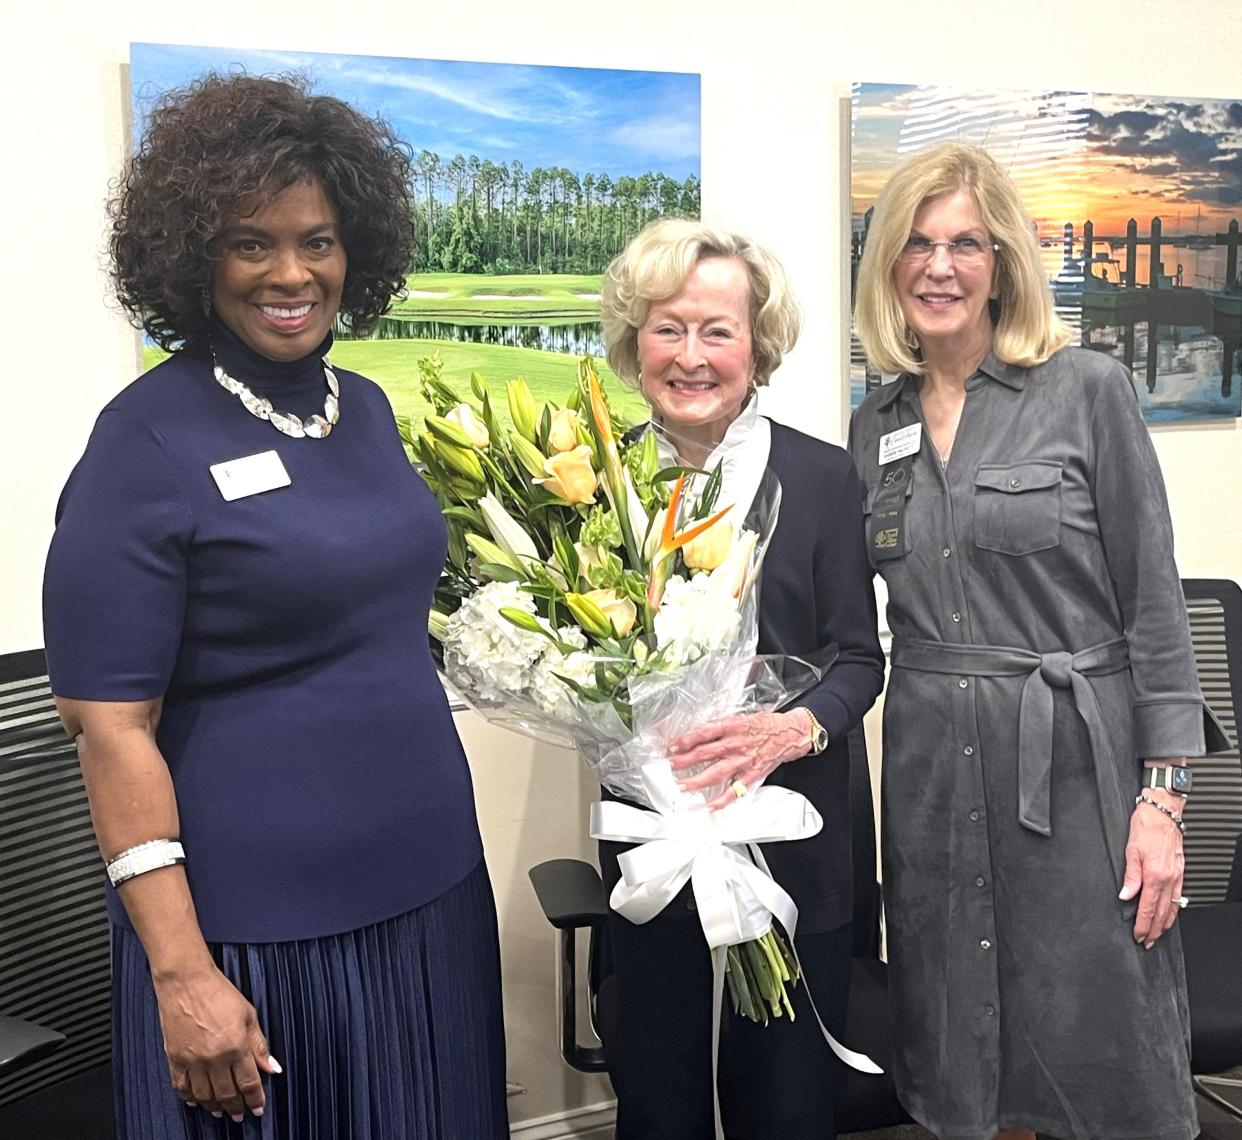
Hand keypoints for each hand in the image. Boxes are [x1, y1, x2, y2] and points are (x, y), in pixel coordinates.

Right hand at [154, 964, 280, 1120]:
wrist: (187, 982)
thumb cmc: (220, 993)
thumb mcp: (248, 1014)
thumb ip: (259, 1044)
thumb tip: (273, 1067)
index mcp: (236, 1046)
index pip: (249, 1082)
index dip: (255, 1099)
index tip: (258, 1109)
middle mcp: (214, 1058)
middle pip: (227, 1094)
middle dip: (236, 1108)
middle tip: (241, 1116)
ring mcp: (192, 1060)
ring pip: (204, 1096)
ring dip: (214, 1107)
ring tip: (221, 1112)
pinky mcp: (174, 1059)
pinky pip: (182, 1087)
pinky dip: (189, 1098)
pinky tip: (196, 1102)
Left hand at [668, 710, 813, 810]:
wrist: (791, 733)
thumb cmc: (766, 724)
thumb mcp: (742, 717)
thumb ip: (722, 726)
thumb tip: (700, 733)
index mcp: (732, 727)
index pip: (705, 733)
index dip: (687, 739)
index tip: (673, 746)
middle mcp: (736, 744)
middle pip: (706, 753)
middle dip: (685, 760)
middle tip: (670, 765)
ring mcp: (744, 761)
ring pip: (717, 773)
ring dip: (698, 781)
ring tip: (683, 787)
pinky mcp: (752, 774)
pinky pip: (735, 789)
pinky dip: (723, 799)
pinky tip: (711, 806)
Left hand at [1119, 790, 1185, 948]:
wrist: (1164, 812)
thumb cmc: (1146, 826)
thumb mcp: (1131, 850)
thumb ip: (1130, 877)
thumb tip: (1125, 896)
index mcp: (1155, 875)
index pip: (1147, 908)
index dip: (1143, 925)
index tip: (1138, 936)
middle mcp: (1169, 878)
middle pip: (1162, 912)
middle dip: (1154, 930)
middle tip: (1148, 943)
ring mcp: (1177, 875)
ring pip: (1172, 907)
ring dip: (1165, 924)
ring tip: (1158, 935)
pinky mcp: (1180, 871)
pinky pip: (1178, 896)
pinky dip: (1174, 909)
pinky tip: (1170, 915)